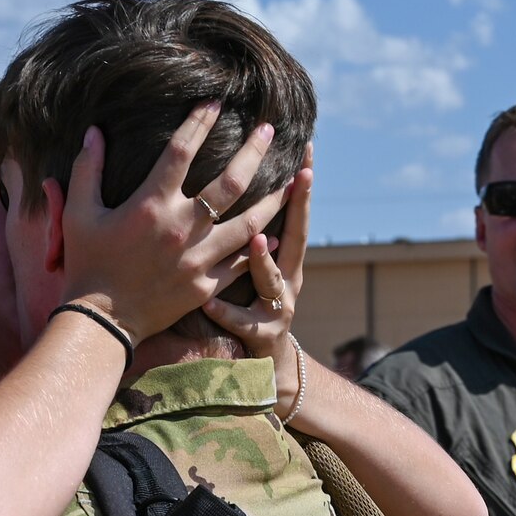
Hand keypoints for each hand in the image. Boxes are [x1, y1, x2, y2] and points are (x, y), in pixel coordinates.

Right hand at [59, 104, 293, 345]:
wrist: (103, 322)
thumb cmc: (87, 264)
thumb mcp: (78, 213)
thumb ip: (87, 170)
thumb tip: (94, 131)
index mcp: (151, 204)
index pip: (181, 150)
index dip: (200, 122)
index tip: (216, 102)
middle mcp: (182, 227)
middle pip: (230, 181)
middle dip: (253, 151)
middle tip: (269, 129)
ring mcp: (199, 258)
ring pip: (249, 223)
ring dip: (272, 200)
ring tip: (291, 181)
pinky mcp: (207, 285)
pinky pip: (243, 263)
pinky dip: (261, 249)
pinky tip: (275, 234)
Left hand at [202, 148, 311, 416]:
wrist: (267, 365)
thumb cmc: (256, 305)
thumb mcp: (259, 269)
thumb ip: (251, 232)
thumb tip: (239, 186)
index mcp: (284, 258)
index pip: (293, 214)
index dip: (301, 185)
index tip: (306, 150)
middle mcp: (287, 279)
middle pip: (297, 238)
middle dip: (301, 205)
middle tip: (302, 176)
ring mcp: (277, 307)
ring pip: (272, 279)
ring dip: (264, 259)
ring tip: (255, 239)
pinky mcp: (259, 334)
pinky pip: (239, 320)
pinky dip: (225, 311)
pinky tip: (208, 303)